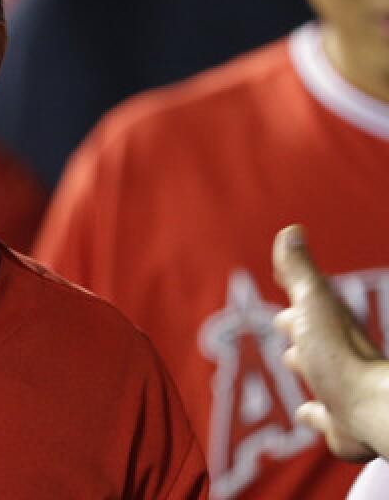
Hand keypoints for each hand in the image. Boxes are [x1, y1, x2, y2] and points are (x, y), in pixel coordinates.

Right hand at [273, 225, 388, 461]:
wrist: (368, 407)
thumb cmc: (337, 352)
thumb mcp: (312, 302)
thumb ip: (299, 270)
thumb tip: (291, 231)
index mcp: (328, 325)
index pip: (307, 305)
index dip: (295, 298)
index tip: (284, 287)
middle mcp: (335, 355)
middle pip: (312, 339)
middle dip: (298, 332)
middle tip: (284, 324)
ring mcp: (337, 389)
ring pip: (318, 375)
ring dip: (307, 367)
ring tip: (294, 362)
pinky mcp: (337, 422)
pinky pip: (322, 417)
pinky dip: (313, 414)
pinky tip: (308, 414)